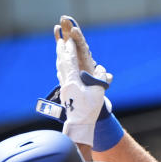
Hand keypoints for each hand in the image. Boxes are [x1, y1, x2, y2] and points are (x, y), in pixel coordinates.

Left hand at [54, 18, 111, 144]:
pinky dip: (61, 66)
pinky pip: (61, 75)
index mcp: (73, 80)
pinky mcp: (65, 92)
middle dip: (61, 49)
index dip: (70, 48)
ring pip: (59, 68)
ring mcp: (64, 87)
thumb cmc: (90, 109)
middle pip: (61, 62)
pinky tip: (61, 67)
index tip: (69, 37)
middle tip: (59, 38)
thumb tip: (100, 68)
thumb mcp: (99, 92)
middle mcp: (66, 82)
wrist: (80, 124)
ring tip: (59, 49)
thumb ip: (100, 78)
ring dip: (60, 57)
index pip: (70, 60)